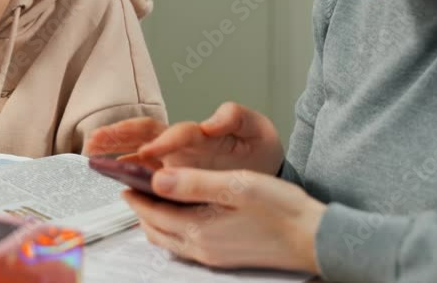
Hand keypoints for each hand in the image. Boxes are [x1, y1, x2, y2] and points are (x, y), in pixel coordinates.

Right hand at [90, 102, 282, 174]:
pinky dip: (124, 173)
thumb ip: (236, 117)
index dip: (163, 141)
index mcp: (200, 133)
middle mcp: (181, 145)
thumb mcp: (256, 128)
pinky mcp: (172, 176)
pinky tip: (108, 176)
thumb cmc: (258, 149)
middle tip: (94, 141)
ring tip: (91, 155)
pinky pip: (143, 173)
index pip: (176, 132)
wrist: (266, 173)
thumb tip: (210, 122)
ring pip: (137, 150)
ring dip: (114, 150)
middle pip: (145, 133)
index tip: (150, 152)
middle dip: (119, 135)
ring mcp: (174, 160)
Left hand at [123, 167, 325, 273]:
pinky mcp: (225, 257)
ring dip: (156, 220)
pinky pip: (186, 245)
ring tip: (152, 198)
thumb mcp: (235, 186)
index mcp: (199, 230)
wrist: (314, 238)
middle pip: (155, 230)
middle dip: (140, 209)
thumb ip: (193, 183)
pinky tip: (182, 214)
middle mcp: (202, 249)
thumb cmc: (282, 210)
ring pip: (169, 240)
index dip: (134, 195)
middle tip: (131, 188)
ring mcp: (213, 256)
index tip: (122, 179)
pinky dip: (174, 228)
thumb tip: (157, 178)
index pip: (152, 212)